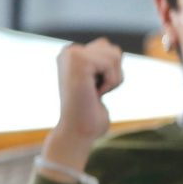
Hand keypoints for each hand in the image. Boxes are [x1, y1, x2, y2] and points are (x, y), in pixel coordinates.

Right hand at [41, 39, 123, 177]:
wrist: (77, 132)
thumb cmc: (89, 116)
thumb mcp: (99, 82)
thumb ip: (104, 65)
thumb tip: (110, 54)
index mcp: (71, 56)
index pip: (109, 50)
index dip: (111, 75)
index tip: (93, 91)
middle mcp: (68, 52)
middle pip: (113, 50)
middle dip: (114, 75)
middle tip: (95, 93)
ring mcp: (71, 54)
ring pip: (115, 54)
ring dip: (113, 79)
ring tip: (94, 93)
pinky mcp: (78, 61)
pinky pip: (111, 63)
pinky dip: (110, 82)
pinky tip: (94, 93)